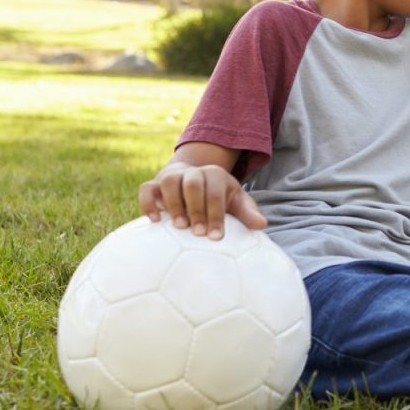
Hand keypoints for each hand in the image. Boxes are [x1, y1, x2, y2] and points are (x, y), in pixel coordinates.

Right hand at [137, 163, 265, 240]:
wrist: (192, 179)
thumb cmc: (218, 196)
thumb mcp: (235, 201)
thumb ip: (247, 212)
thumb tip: (262, 224)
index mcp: (215, 175)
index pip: (216, 192)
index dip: (216, 214)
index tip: (215, 237)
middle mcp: (193, 173)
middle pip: (193, 185)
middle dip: (196, 209)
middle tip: (198, 233)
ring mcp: (172, 177)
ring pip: (170, 182)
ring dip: (174, 204)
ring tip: (180, 227)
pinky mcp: (154, 184)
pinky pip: (146, 189)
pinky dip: (148, 203)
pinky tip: (155, 220)